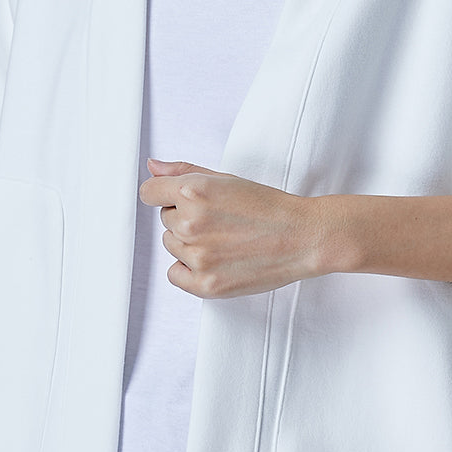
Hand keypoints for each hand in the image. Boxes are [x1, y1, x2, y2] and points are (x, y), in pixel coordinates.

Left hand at [140, 158, 326, 297]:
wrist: (303, 238)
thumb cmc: (269, 208)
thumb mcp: (226, 179)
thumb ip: (183, 172)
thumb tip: (153, 167)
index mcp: (193, 192)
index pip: (149, 193)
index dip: (164, 195)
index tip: (178, 200)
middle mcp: (190, 223)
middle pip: (165, 220)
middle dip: (186, 218)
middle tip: (221, 220)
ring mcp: (197, 256)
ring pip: (171, 246)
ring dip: (190, 243)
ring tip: (225, 239)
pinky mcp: (205, 284)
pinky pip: (175, 274)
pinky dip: (189, 269)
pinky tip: (216, 259)